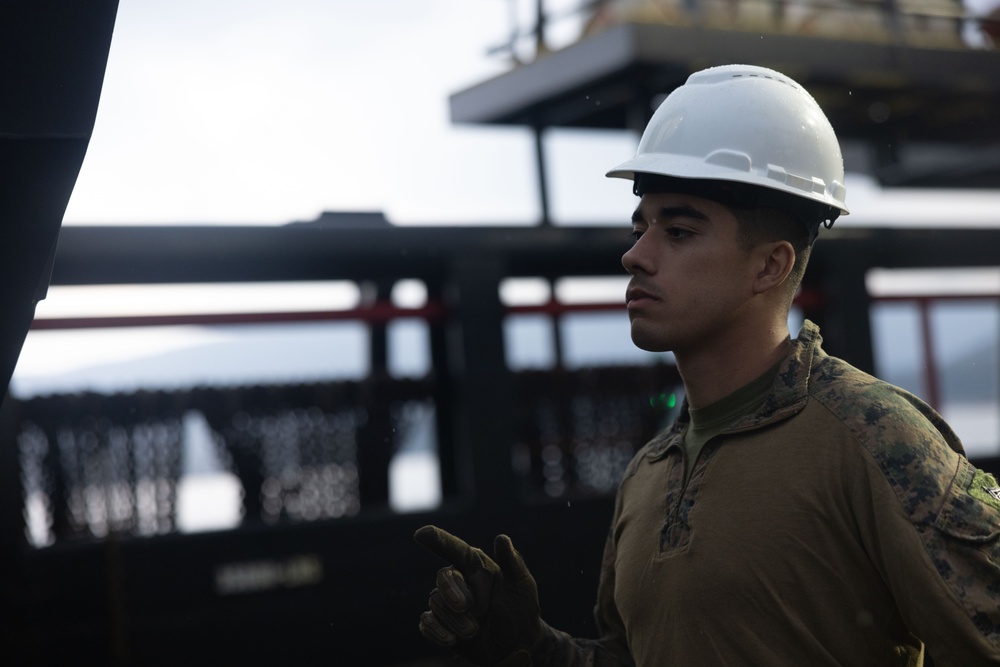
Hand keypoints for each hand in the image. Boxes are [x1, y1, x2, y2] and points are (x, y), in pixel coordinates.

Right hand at [415, 525, 541, 665]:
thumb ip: (512, 562)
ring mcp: (448, 603)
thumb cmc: (522, 609)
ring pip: (435, 602)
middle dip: (452, 591)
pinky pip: (426, 623)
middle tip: (465, 606)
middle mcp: (460, 580)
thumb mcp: (522, 585)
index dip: (438, 539)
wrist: (518, 646)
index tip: (421, 534)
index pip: (456, 548)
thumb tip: (501, 538)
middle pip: (442, 576)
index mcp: (477, 565)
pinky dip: (437, 631)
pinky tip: (451, 639)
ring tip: (473, 630)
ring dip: (454, 619)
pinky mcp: (441, 624)